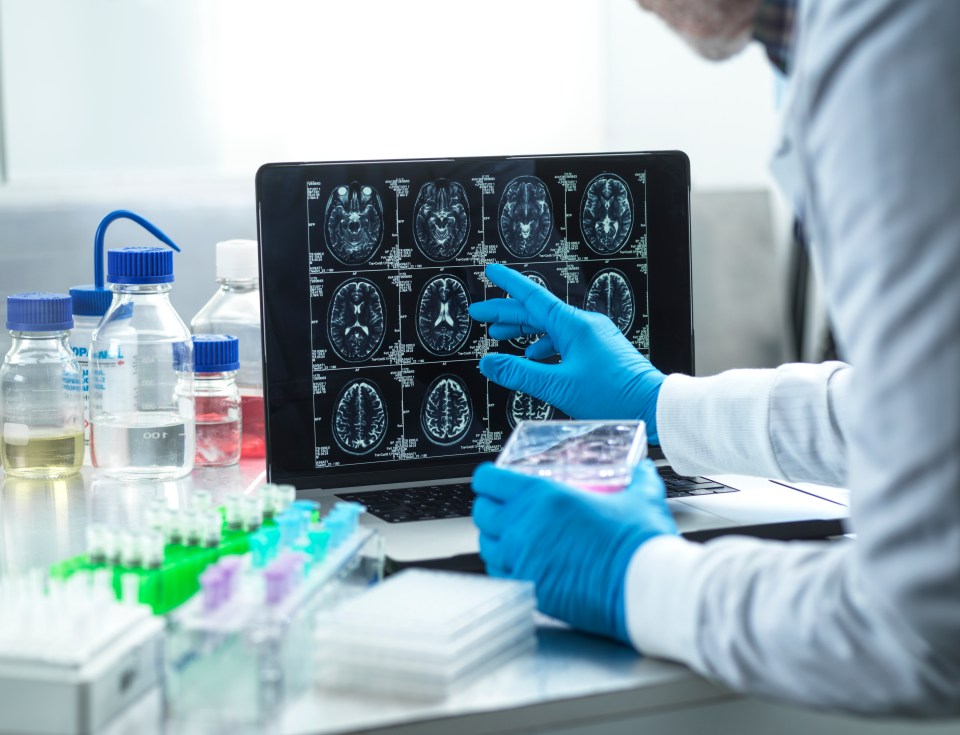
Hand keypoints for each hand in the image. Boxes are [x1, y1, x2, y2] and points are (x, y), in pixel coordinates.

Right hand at [470, 263, 665, 442]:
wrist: (653, 406)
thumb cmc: (614, 395)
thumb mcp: (558, 386)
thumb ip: (520, 373)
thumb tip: (490, 363)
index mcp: (574, 325)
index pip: (533, 297)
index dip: (509, 284)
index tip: (492, 271)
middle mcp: (585, 325)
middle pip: (538, 312)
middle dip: (507, 312)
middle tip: (481, 314)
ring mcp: (594, 337)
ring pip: (551, 326)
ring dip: (524, 329)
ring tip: (501, 334)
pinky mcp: (600, 350)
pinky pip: (565, 339)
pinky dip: (544, 344)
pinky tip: (534, 355)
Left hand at [472, 460, 677, 643]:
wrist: (645, 589)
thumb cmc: (640, 545)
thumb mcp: (641, 498)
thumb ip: (637, 479)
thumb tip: (642, 470)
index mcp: (544, 498)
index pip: (490, 480)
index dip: (487, 477)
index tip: (492, 479)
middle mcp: (524, 528)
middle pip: (482, 512)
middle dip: (488, 506)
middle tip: (502, 506)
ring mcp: (523, 561)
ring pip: (486, 545)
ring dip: (494, 537)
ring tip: (509, 536)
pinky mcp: (530, 589)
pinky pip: (500, 574)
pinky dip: (504, 567)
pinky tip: (519, 564)